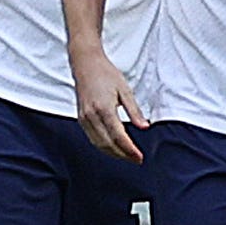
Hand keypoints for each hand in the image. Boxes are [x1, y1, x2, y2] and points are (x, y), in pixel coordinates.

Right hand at [71, 45, 147, 162]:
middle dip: (122, 154)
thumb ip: (134, 110)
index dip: (129, 149)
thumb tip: (144, 127)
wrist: (85, 64)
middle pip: (107, 143)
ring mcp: (84, 118)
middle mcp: (91, 116)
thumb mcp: (125, 90)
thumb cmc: (106, 74)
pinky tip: (113, 147)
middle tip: (136, 159)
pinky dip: (103, 146)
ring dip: (113, 153)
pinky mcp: (80, 118)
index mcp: (104, 108)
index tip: (139, 156)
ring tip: (127, 156)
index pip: (118, 136)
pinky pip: (92, 138)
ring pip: (98, 143)